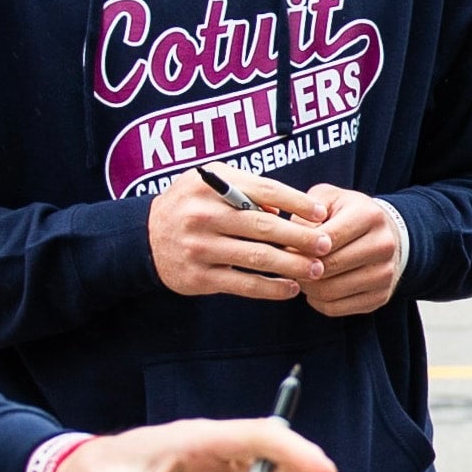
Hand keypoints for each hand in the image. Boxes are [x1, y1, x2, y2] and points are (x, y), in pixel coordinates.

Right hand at [148, 167, 329, 300]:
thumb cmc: (188, 206)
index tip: (320, 213)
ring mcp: (200, 247)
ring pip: (258, 258)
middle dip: (301, 236)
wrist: (145, 239)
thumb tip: (282, 209)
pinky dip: (271, 289)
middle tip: (326, 244)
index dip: (296, 202)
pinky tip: (290, 289)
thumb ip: (244, 188)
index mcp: (209, 184)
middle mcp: (202, 215)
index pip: (263, 190)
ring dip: (292, 265)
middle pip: (264, 226)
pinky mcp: (199, 276)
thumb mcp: (208, 182)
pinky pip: (244, 284)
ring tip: (315, 269)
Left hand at [296, 185, 398, 315]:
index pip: (326, 238)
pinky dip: (317, 301)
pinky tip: (313, 286)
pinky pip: (337, 308)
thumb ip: (305, 211)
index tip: (286, 244)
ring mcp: (385, 274)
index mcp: (368, 216)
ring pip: (330, 291)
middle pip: (328, 266)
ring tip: (297, 273)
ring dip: (306, 286)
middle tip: (285, 262)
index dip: (300, 244)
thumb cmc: (347, 212)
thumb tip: (288, 239)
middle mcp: (383, 245)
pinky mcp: (380, 297)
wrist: (386, 233)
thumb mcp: (327, 198)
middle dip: (300, 266)